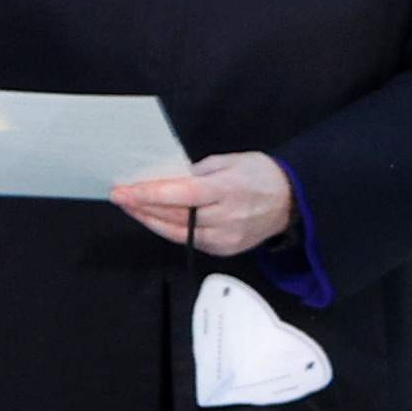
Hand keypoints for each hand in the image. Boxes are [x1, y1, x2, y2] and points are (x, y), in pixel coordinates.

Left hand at [110, 152, 294, 257]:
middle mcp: (229, 216)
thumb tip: (166, 178)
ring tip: (130, 207)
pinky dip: (169, 230)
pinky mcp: (226, 249)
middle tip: (119, 195)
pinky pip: (190, 241)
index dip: (152, 194)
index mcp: (230, 189)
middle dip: (142, 206)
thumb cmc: (260, 175)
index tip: (127, 190)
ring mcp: (228, 237)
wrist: (292, 202)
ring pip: (179, 232)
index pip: (184, 194)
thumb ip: (197, 171)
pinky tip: (153, 219)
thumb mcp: (230, 161)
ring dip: (150, 220)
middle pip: (176, 215)